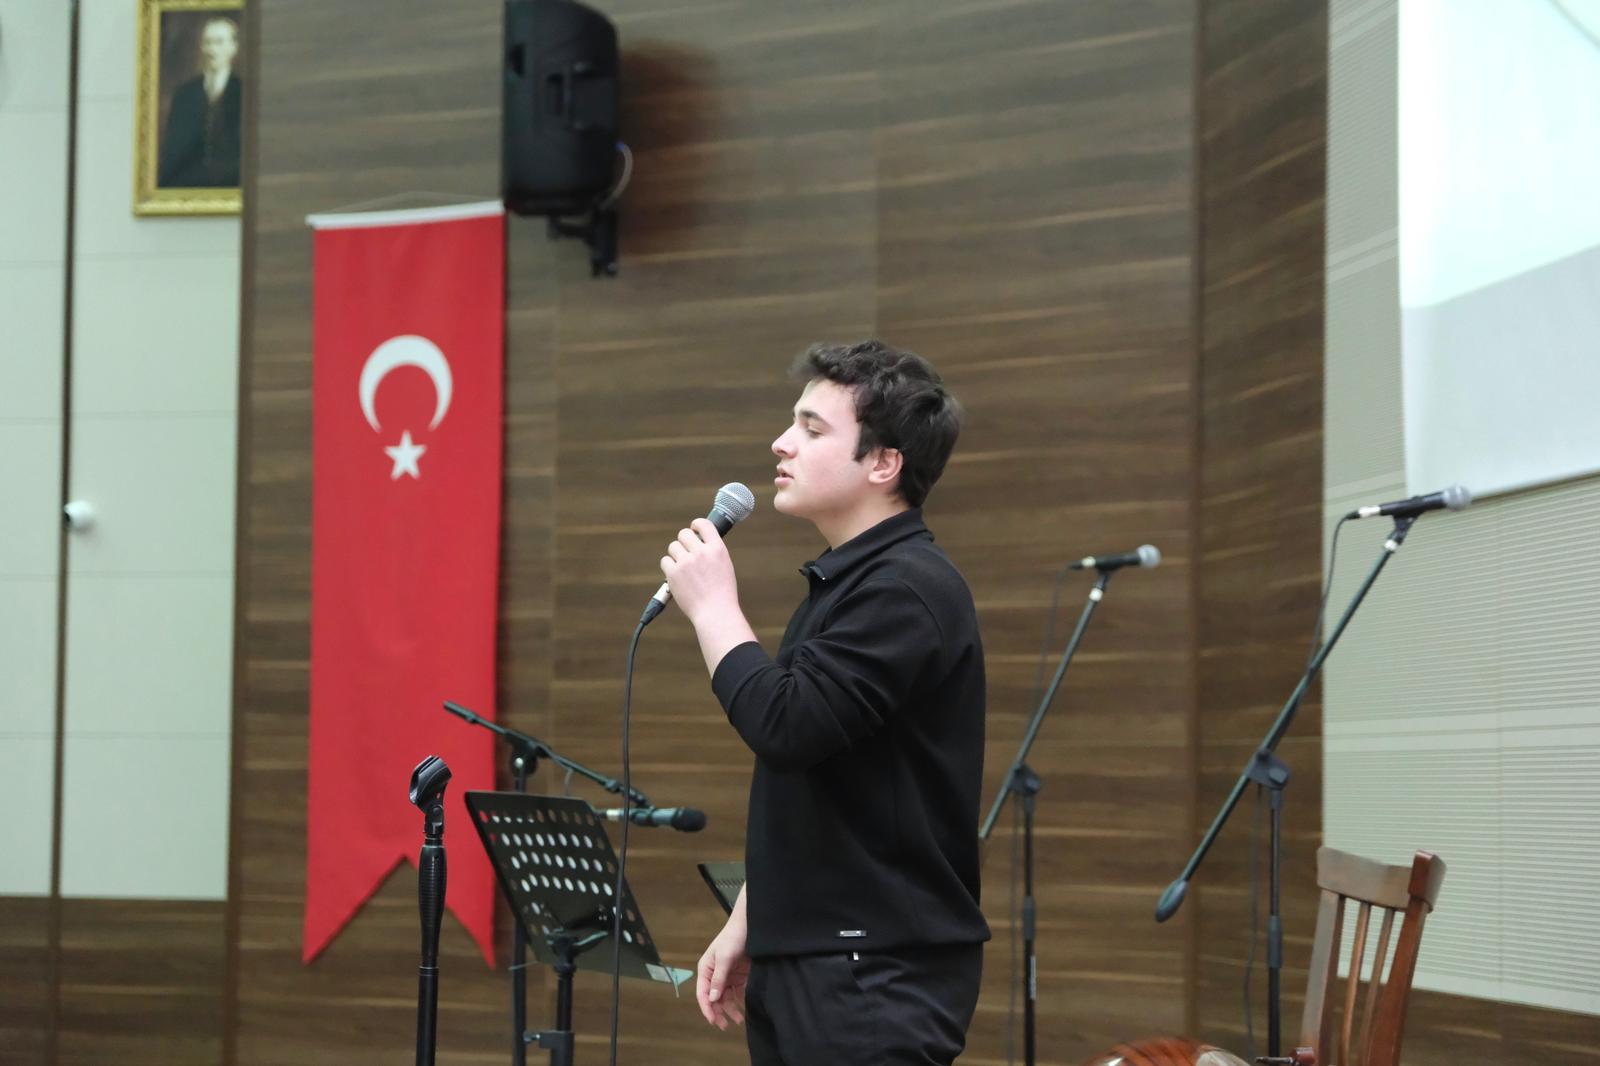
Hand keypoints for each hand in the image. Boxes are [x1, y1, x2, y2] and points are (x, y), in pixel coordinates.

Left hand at [660, 517, 738, 624]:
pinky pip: (665, 561)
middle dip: (684, 542)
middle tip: (686, 553)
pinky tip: (677, 576)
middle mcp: (701, 552)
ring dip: (676, 555)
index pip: (703, 524)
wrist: (715, 613)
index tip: (693, 530)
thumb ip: (712, 552)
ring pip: (673, 547)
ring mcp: (686, 562)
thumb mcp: (724, 566)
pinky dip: (669, 568)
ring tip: (684, 569)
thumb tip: (698, 541)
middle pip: (683, 534)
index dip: (695, 525)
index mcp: (717, 549)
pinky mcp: (673, 573)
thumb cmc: (722, 593)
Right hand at [695, 912, 749, 1030]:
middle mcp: (714, 975)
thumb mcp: (725, 958)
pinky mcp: (739, 976)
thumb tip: (712, 999)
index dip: (707, 1008)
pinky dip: (739, 1001)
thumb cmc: (733, 938)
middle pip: (714, 999)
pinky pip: (737, 992)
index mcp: (706, 970)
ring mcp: (727, 976)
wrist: (750, 926)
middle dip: (719, 1012)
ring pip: (726, 998)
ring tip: (739, 1020)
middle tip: (725, 1026)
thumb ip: (719, 979)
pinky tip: (744, 1009)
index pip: (703, 993)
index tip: (713, 1021)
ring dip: (730, 1009)